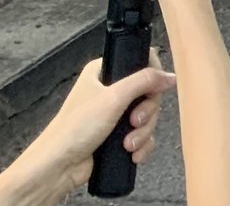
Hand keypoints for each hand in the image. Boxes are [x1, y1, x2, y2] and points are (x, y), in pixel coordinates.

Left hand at [16, 57, 174, 189]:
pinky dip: (141, 144)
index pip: (140, 62)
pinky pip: (142, 135)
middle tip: (134, 121)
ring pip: (147, 116)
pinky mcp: (117, 135)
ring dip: (142, 132)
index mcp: (103, 72)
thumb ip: (144, 81)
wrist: (59, 166)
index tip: (152, 90)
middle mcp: (109, 91)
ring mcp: (114, 114)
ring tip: (128, 143)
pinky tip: (132, 153)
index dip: (151, 76)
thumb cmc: (74, 129)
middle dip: (146, 113)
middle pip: (148, 93)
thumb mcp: (113, 98)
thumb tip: (169, 75)